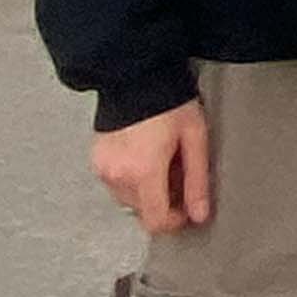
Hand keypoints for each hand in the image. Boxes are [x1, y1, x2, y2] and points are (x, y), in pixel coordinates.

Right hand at [92, 101, 212, 232]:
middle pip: (143, 210)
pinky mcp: (96, 159)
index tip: (185, 208)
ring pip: (129, 198)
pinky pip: (116, 182)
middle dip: (163, 199)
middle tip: (177, 171)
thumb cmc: (168, 101)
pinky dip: (131, 177)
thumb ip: (197, 181)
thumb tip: (200, 215)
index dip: (174, 221)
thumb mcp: (194, 139)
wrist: (135, 75)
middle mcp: (118, 174)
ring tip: (160, 158)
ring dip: (146, 189)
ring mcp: (103, 168)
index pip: (155, 221)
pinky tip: (143, 153)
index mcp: (143, 172)